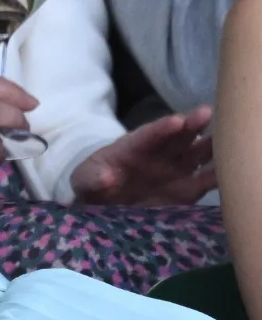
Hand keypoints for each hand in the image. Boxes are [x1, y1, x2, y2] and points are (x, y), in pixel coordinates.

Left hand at [72, 106, 215, 204]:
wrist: (104, 206)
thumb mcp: (85, 180)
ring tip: (229, 137)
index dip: (161, 128)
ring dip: (211, 144)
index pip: (148, 134)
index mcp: (132, 146)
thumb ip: (94, 178)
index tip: (175, 121)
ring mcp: (175, 169)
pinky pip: (207, 180)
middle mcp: (158, 153)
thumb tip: (107, 177)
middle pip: (177, 136)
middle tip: (206, 113)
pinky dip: (220, 175)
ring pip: (197, 152)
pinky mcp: (188, 189)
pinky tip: (234, 170)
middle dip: (191, 124)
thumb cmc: (94, 185)